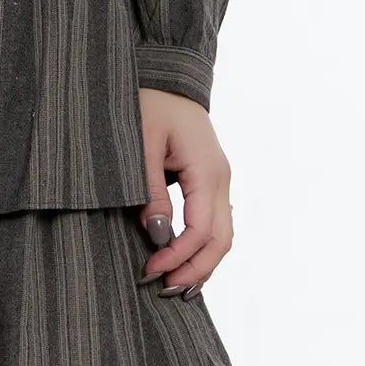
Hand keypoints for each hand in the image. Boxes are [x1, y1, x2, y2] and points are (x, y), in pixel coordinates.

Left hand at [135, 86, 233, 297]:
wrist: (166, 74)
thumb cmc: (149, 101)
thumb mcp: (141, 144)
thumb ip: (149, 190)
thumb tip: (157, 236)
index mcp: (207, 170)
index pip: (200, 231)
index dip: (177, 258)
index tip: (148, 272)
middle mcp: (220, 178)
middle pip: (221, 240)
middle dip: (195, 271)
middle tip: (164, 291)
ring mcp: (219, 178)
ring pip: (223, 234)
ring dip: (202, 263)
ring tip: (175, 286)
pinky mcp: (210, 178)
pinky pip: (215, 221)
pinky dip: (203, 246)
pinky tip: (183, 260)